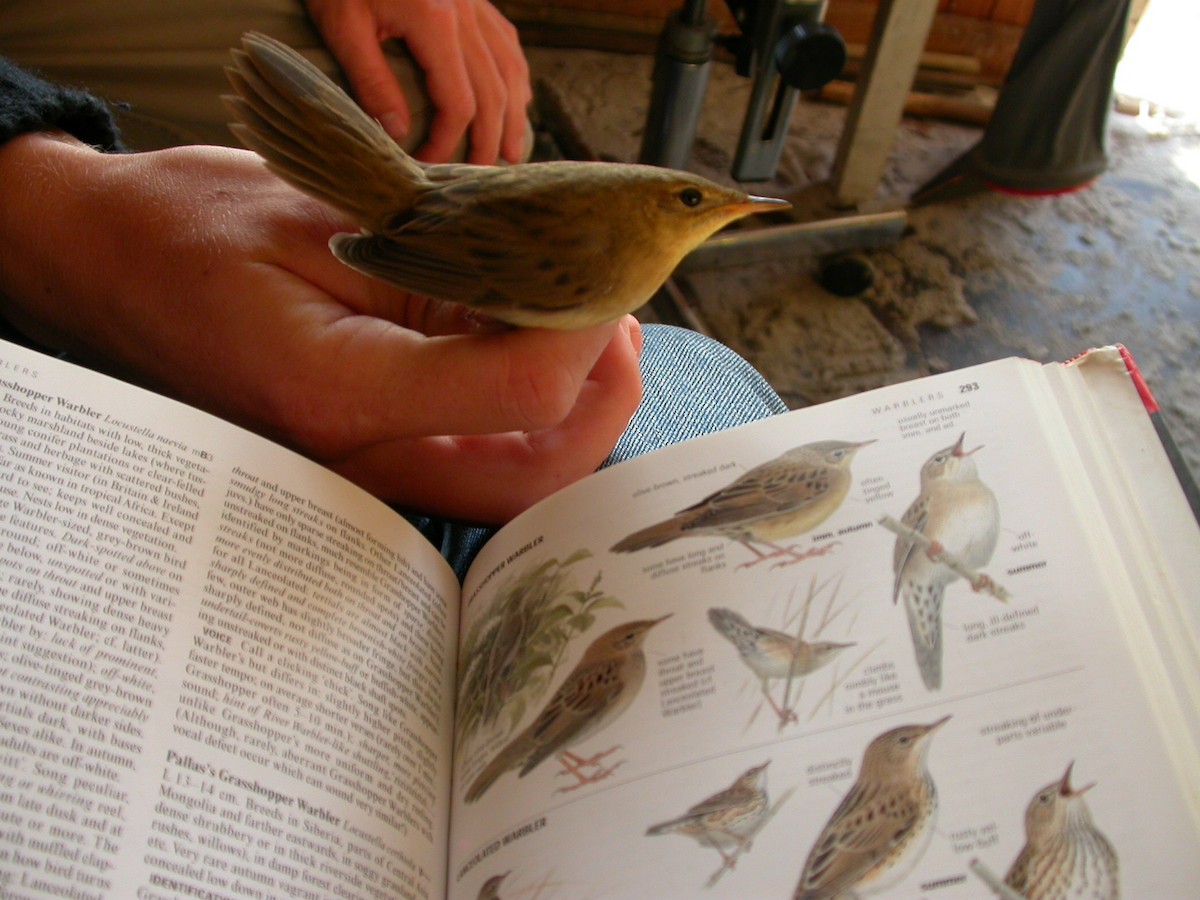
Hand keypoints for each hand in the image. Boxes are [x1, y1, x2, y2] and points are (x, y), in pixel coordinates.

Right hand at [0, 135, 642, 521]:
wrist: (108, 268)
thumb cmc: (193, 229)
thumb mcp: (323, 213)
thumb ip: (450, 256)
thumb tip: (562, 280)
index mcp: (339, 395)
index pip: (521, 397)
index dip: (586, 336)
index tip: (606, 275)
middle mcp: (359, 461)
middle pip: (537, 479)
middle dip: (604, 400)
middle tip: (615, 315)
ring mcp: (368, 471)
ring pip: (518, 482)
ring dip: (578, 410)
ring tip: (583, 320)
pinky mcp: (376, 455)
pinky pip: (483, 458)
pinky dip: (534, 407)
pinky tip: (532, 338)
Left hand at [305, 0, 531, 163]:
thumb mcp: (343, 24)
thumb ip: (372, 80)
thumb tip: (398, 133)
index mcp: (437, 21)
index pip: (458, 103)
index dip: (448, 142)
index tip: (429, 166)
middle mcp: (467, 13)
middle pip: (494, 93)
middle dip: (489, 140)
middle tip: (482, 176)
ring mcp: (475, 2)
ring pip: (510, 68)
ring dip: (514, 114)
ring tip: (511, 150)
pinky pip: (505, 40)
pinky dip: (513, 75)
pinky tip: (514, 97)